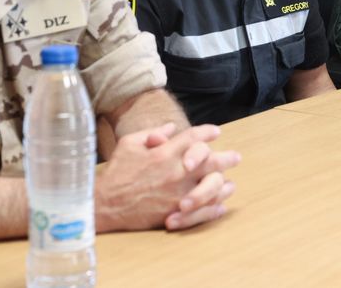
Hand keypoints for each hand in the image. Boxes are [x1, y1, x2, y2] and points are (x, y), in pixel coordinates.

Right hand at [95, 123, 240, 232]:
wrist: (105, 204)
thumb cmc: (117, 172)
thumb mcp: (129, 144)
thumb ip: (152, 133)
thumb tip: (170, 128)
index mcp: (166, 152)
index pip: (195, 137)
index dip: (208, 132)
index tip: (216, 132)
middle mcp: (177, 171)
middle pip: (212, 161)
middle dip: (227, 157)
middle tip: (235, 157)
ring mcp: (179, 193)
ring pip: (214, 186)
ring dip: (223, 183)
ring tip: (229, 183)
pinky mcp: (177, 212)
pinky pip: (205, 210)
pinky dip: (215, 207)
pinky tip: (219, 205)